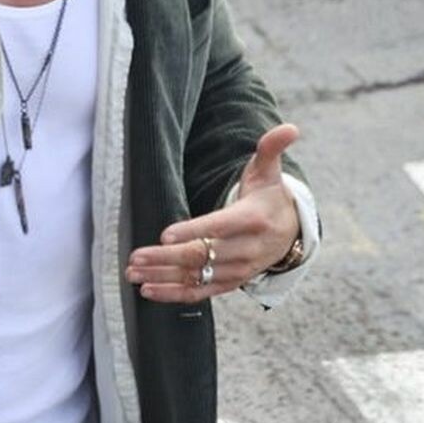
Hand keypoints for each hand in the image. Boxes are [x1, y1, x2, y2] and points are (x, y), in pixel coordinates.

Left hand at [125, 123, 301, 302]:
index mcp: (252, 220)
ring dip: (162, 277)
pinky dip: (174, 294)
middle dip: (166, 258)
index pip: (219, 226)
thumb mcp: (269, 173)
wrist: (290, 234)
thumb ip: (271, 149)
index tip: (165, 234)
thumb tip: (289, 128)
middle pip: (201, 255)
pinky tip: (148, 291)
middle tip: (136, 256)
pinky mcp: (229, 283)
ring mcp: (237, 270)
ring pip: (196, 276)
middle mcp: (245, 249)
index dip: (193, 231)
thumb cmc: (268, 198)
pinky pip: (200, 292)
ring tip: (133, 273)